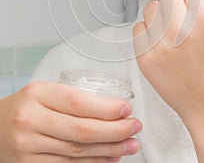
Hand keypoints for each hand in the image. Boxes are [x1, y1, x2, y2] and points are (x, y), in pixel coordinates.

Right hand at [0, 81, 141, 161]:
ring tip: (130, 145)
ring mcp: (28, 147)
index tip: (126, 109)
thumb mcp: (43, 92)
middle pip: (81, 130)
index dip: (106, 108)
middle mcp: (30, 120)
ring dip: (109, 150)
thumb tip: (111, 108)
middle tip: (134, 127)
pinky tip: (110, 159)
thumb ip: (71, 98)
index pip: (78, 102)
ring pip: (77, 152)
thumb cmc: (25, 106)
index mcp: (37, 94)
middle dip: (115, 131)